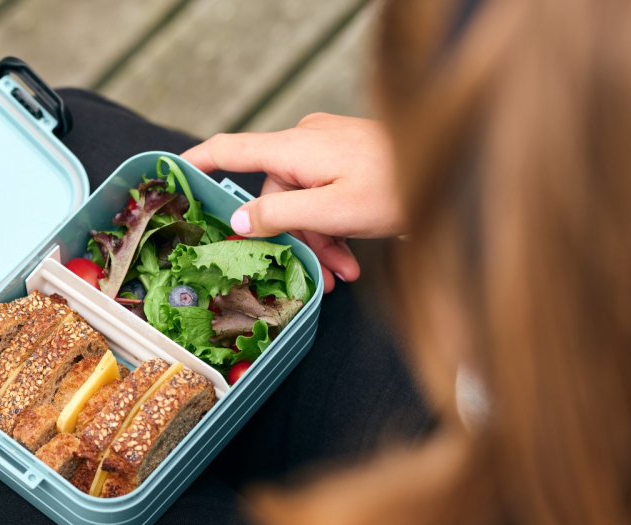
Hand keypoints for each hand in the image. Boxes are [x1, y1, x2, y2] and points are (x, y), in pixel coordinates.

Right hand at [182, 113, 402, 292]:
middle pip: (273, 195)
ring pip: (302, 202)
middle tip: (314, 276)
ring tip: (342, 277)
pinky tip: (353, 262)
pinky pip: (324, 196)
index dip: (196, 163)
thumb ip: (280, 216)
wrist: (459, 169)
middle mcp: (306, 141)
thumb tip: (240, 222)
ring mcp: (328, 148)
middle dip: (291, 239)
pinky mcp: (347, 159)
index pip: (229, 150)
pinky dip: (334, 228)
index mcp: (295, 147)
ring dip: (319, 242)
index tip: (171, 175)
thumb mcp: (333, 211)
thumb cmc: (400, 185)